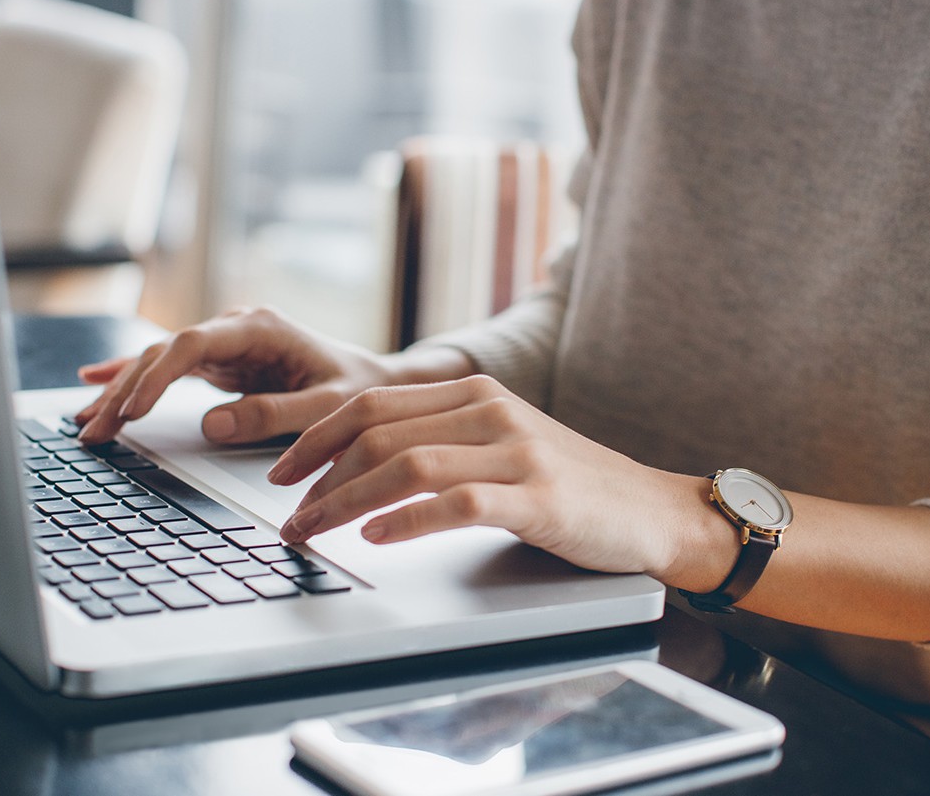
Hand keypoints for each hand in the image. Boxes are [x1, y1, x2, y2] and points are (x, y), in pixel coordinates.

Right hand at [75, 307, 400, 444]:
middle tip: (94, 430)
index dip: (158, 375)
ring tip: (86, 422)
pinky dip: (133, 377)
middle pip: (166, 352)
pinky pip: (169, 369)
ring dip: (121, 390)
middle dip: (126, 390)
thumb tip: (211, 425)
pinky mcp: (222, 362)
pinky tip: (94, 381)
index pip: (193, 344)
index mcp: (261, 328)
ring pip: (159, 361)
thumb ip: (273, 414)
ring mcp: (226, 344)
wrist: (374, 382)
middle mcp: (237, 329)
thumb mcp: (326, 407)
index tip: (131, 409)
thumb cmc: (356, 390)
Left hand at [272, 375, 708, 577]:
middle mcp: (490, 411)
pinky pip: (457, 502)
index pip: (373, 404)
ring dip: (347, 501)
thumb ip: (441, 439)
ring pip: (408, 465)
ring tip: (314, 530)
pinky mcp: (537, 496)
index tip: (282, 472)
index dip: (316, 437)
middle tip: (288, 514)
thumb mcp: (500, 443)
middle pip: (378, 431)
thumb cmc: (566, 483)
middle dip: (318, 474)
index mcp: (474, 393)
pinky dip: (408, 520)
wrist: (648, 509)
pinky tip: (376, 536)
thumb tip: (359, 465)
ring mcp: (516, 451)